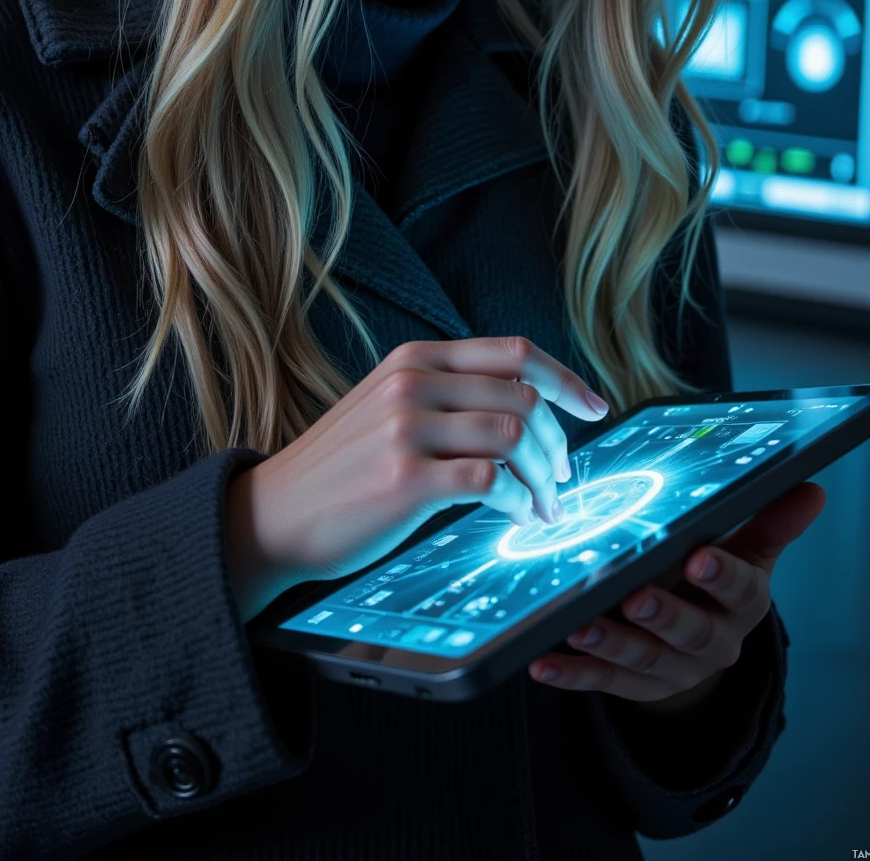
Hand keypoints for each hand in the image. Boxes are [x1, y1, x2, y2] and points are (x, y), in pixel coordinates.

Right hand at [228, 336, 608, 614]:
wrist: (274, 513)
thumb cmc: (341, 468)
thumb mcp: (388, 406)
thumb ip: (446, 394)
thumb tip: (525, 406)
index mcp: (415, 358)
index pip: (514, 351)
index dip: (566, 378)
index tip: (595, 407)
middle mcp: (413, 382)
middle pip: (524, 395)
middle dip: (558, 442)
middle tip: (562, 477)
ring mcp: (407, 428)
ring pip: (515, 435)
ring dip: (544, 478)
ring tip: (545, 506)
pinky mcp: (405, 478)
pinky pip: (490, 482)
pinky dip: (518, 502)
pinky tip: (518, 518)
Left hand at [528, 480, 826, 706]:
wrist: (701, 647)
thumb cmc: (717, 581)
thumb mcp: (747, 554)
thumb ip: (770, 524)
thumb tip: (813, 489)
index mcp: (742, 605)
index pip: (741, 592)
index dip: (721, 576)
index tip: (700, 557)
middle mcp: (710, 643)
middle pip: (690, 632)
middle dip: (664, 616)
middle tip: (636, 597)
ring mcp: (671, 670)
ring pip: (641, 660)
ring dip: (610, 644)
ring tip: (579, 627)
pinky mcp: (633, 687)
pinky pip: (601, 683)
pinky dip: (571, 675)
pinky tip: (542, 663)